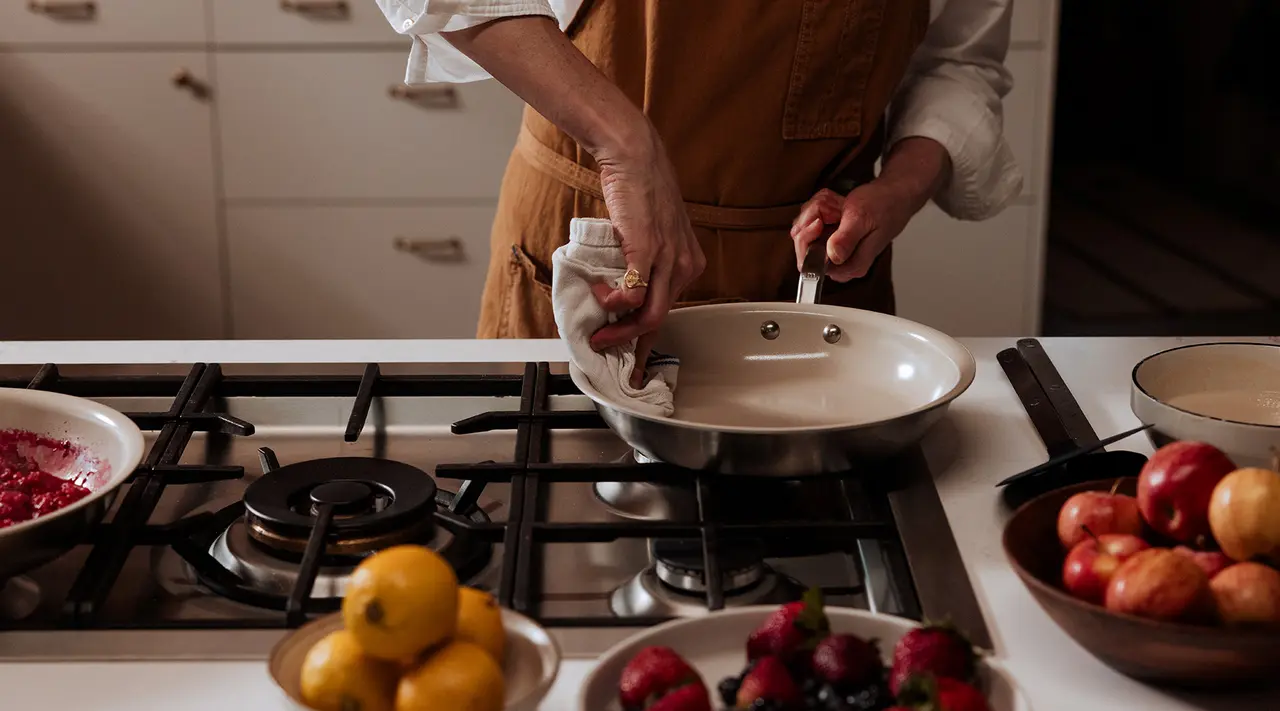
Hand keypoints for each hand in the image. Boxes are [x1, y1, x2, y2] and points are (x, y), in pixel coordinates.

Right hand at [588, 123, 705, 385]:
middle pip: (659, 320)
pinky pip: (633, 294)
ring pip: (650, 316)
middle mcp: (684, 266)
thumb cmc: (639, 191)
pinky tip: (599, 295)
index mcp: (688, 264)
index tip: (634, 359)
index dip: (649, 340)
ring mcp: (669, 260)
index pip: (669, 312)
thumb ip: (643, 261)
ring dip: (620, 332)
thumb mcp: (651, 233)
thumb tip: (619, 287)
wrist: (635, 157)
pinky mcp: (649, 250)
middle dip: (631, 344)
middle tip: (605, 349)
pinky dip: (613, 302)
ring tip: (598, 335)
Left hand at [790, 137, 949, 281]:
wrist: (894, 196)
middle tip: (829, 206)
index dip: (807, 239)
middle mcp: (841, 263)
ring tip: (837, 204)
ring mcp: (835, 252)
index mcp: (850, 266)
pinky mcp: (832, 240)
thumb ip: (846, 239)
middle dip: (811, 220)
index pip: (809, 264)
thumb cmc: (883, 206)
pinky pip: (811, 224)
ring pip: (805, 233)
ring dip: (815, 211)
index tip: (819, 220)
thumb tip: (832, 256)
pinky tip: (835, 204)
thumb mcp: (862, 218)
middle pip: (803, 247)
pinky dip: (819, 209)